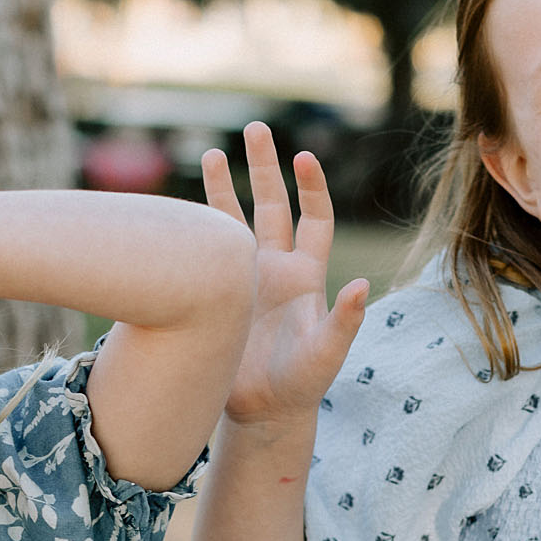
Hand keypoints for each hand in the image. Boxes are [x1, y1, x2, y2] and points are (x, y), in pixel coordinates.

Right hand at [202, 122, 366, 429]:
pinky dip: (193, 228)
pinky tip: (177, 208)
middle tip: (255, 129)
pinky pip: (204, 252)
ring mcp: (245, 278)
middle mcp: (276, 268)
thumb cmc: (300, 386)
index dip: (311, 187)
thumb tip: (363, 286)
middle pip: (272, 206)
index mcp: (307, 276)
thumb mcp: (327, 355)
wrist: (262, 411)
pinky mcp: (218, 293)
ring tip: (210, 152)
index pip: (314, 219)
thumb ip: (345, 322)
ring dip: (223, 188)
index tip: (302, 158)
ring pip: (234, 222)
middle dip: (264, 167)